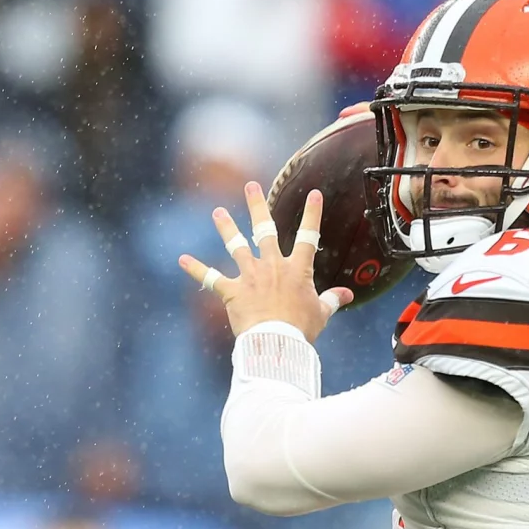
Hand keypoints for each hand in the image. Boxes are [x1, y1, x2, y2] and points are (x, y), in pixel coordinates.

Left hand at [178, 182, 352, 341]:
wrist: (276, 342)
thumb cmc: (301, 329)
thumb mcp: (320, 313)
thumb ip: (332, 300)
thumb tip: (347, 295)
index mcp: (297, 269)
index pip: (309, 235)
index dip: (312, 214)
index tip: (314, 193)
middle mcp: (272, 266)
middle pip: (265, 229)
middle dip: (257, 205)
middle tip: (251, 186)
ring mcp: (250, 276)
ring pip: (236, 245)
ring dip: (226, 227)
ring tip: (218, 212)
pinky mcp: (232, 291)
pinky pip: (210, 278)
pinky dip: (195, 269)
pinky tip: (181, 259)